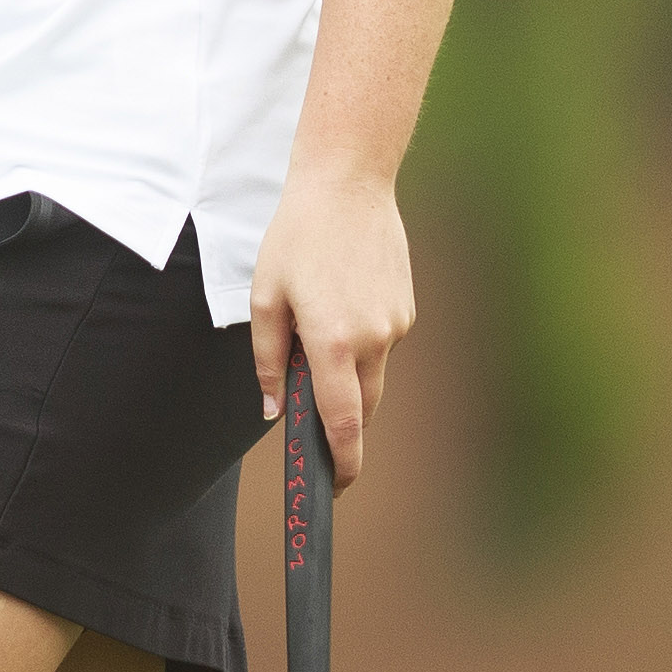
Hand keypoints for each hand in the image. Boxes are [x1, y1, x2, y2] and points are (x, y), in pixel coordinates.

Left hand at [246, 170, 412, 492]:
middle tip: (314, 428)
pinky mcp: (407, 309)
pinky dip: (360, 344)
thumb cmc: (296, 238)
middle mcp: (374, 340)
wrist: (348, 185)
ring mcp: (396, 325)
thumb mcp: (265, 298)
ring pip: (373, 375)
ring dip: (348, 377)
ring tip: (317, 334)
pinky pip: (381, 344)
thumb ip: (267, 360)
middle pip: (362, 407)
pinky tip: (339, 305)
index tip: (334, 486)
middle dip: (341, 424)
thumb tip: (273, 409)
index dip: (341, 461)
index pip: (343, 421)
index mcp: (333, 342)